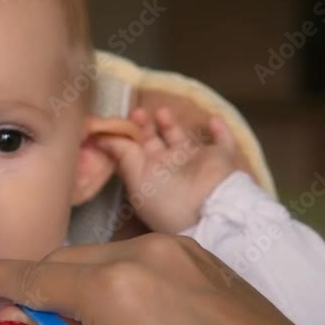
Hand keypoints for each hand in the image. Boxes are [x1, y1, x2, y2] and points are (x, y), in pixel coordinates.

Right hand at [0, 234, 323, 324]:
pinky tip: (116, 304)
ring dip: (78, 276)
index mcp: (116, 289)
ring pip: (100, 252)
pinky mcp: (194, 250)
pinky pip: (134, 252)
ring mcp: (172, 246)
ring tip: (77, 318)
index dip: (2, 279)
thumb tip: (28, 315)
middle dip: (41, 282)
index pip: (39, 276)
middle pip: (67, 258)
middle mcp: (142, 252)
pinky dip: (112, 271)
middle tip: (24, 315)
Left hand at [96, 107, 237, 233]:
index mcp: (151, 175)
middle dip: (145, 126)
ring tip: (162, 112)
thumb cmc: (166, 199)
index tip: (121, 120)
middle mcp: (172, 168)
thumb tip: (101, 136)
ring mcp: (197, 163)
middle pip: (156, 142)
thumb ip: (122, 154)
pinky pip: (224, 142)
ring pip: (183, 140)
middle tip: (137, 113)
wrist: (206, 211)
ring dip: (172, 124)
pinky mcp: (221, 159)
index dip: (129, 135)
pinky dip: (221, 131)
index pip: (137, 151)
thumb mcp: (137, 178)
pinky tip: (212, 119)